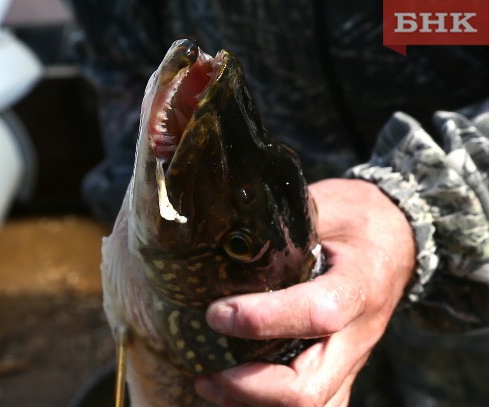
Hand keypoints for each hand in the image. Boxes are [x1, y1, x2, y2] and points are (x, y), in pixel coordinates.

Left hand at [195, 179, 415, 405]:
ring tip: (210, 384)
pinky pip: (317, 404)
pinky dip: (271, 406)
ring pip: (313, 406)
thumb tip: (220, 230)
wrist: (396, 241)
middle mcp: (359, 333)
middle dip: (250, 387)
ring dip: (256, 404)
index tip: (217, 313)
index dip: (263, 320)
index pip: (316, 314)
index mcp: (359, 284)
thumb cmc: (356, 219)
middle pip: (309, 387)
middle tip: (205, 373)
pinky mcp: (343, 370)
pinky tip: (235, 392)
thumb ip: (281, 224)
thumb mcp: (325, 206)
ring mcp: (352, 359)